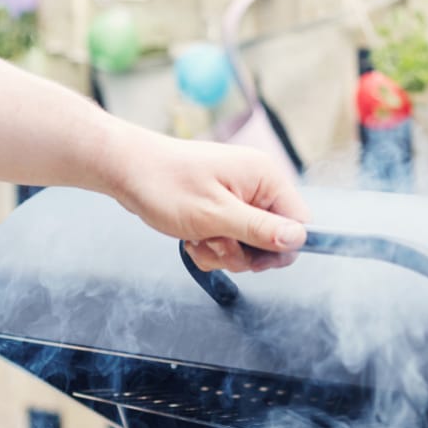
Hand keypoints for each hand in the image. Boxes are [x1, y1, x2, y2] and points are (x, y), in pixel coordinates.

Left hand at [104, 129, 308, 272]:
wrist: (128, 171)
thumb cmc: (165, 184)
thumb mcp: (215, 214)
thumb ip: (259, 229)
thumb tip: (298, 239)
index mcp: (265, 178)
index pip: (299, 223)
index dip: (280, 247)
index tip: (252, 257)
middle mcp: (257, 185)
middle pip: (273, 240)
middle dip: (244, 253)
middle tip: (216, 243)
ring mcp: (239, 197)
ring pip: (249, 246)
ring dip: (223, 252)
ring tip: (198, 237)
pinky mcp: (222, 209)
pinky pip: (229, 242)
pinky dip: (211, 247)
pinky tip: (192, 237)